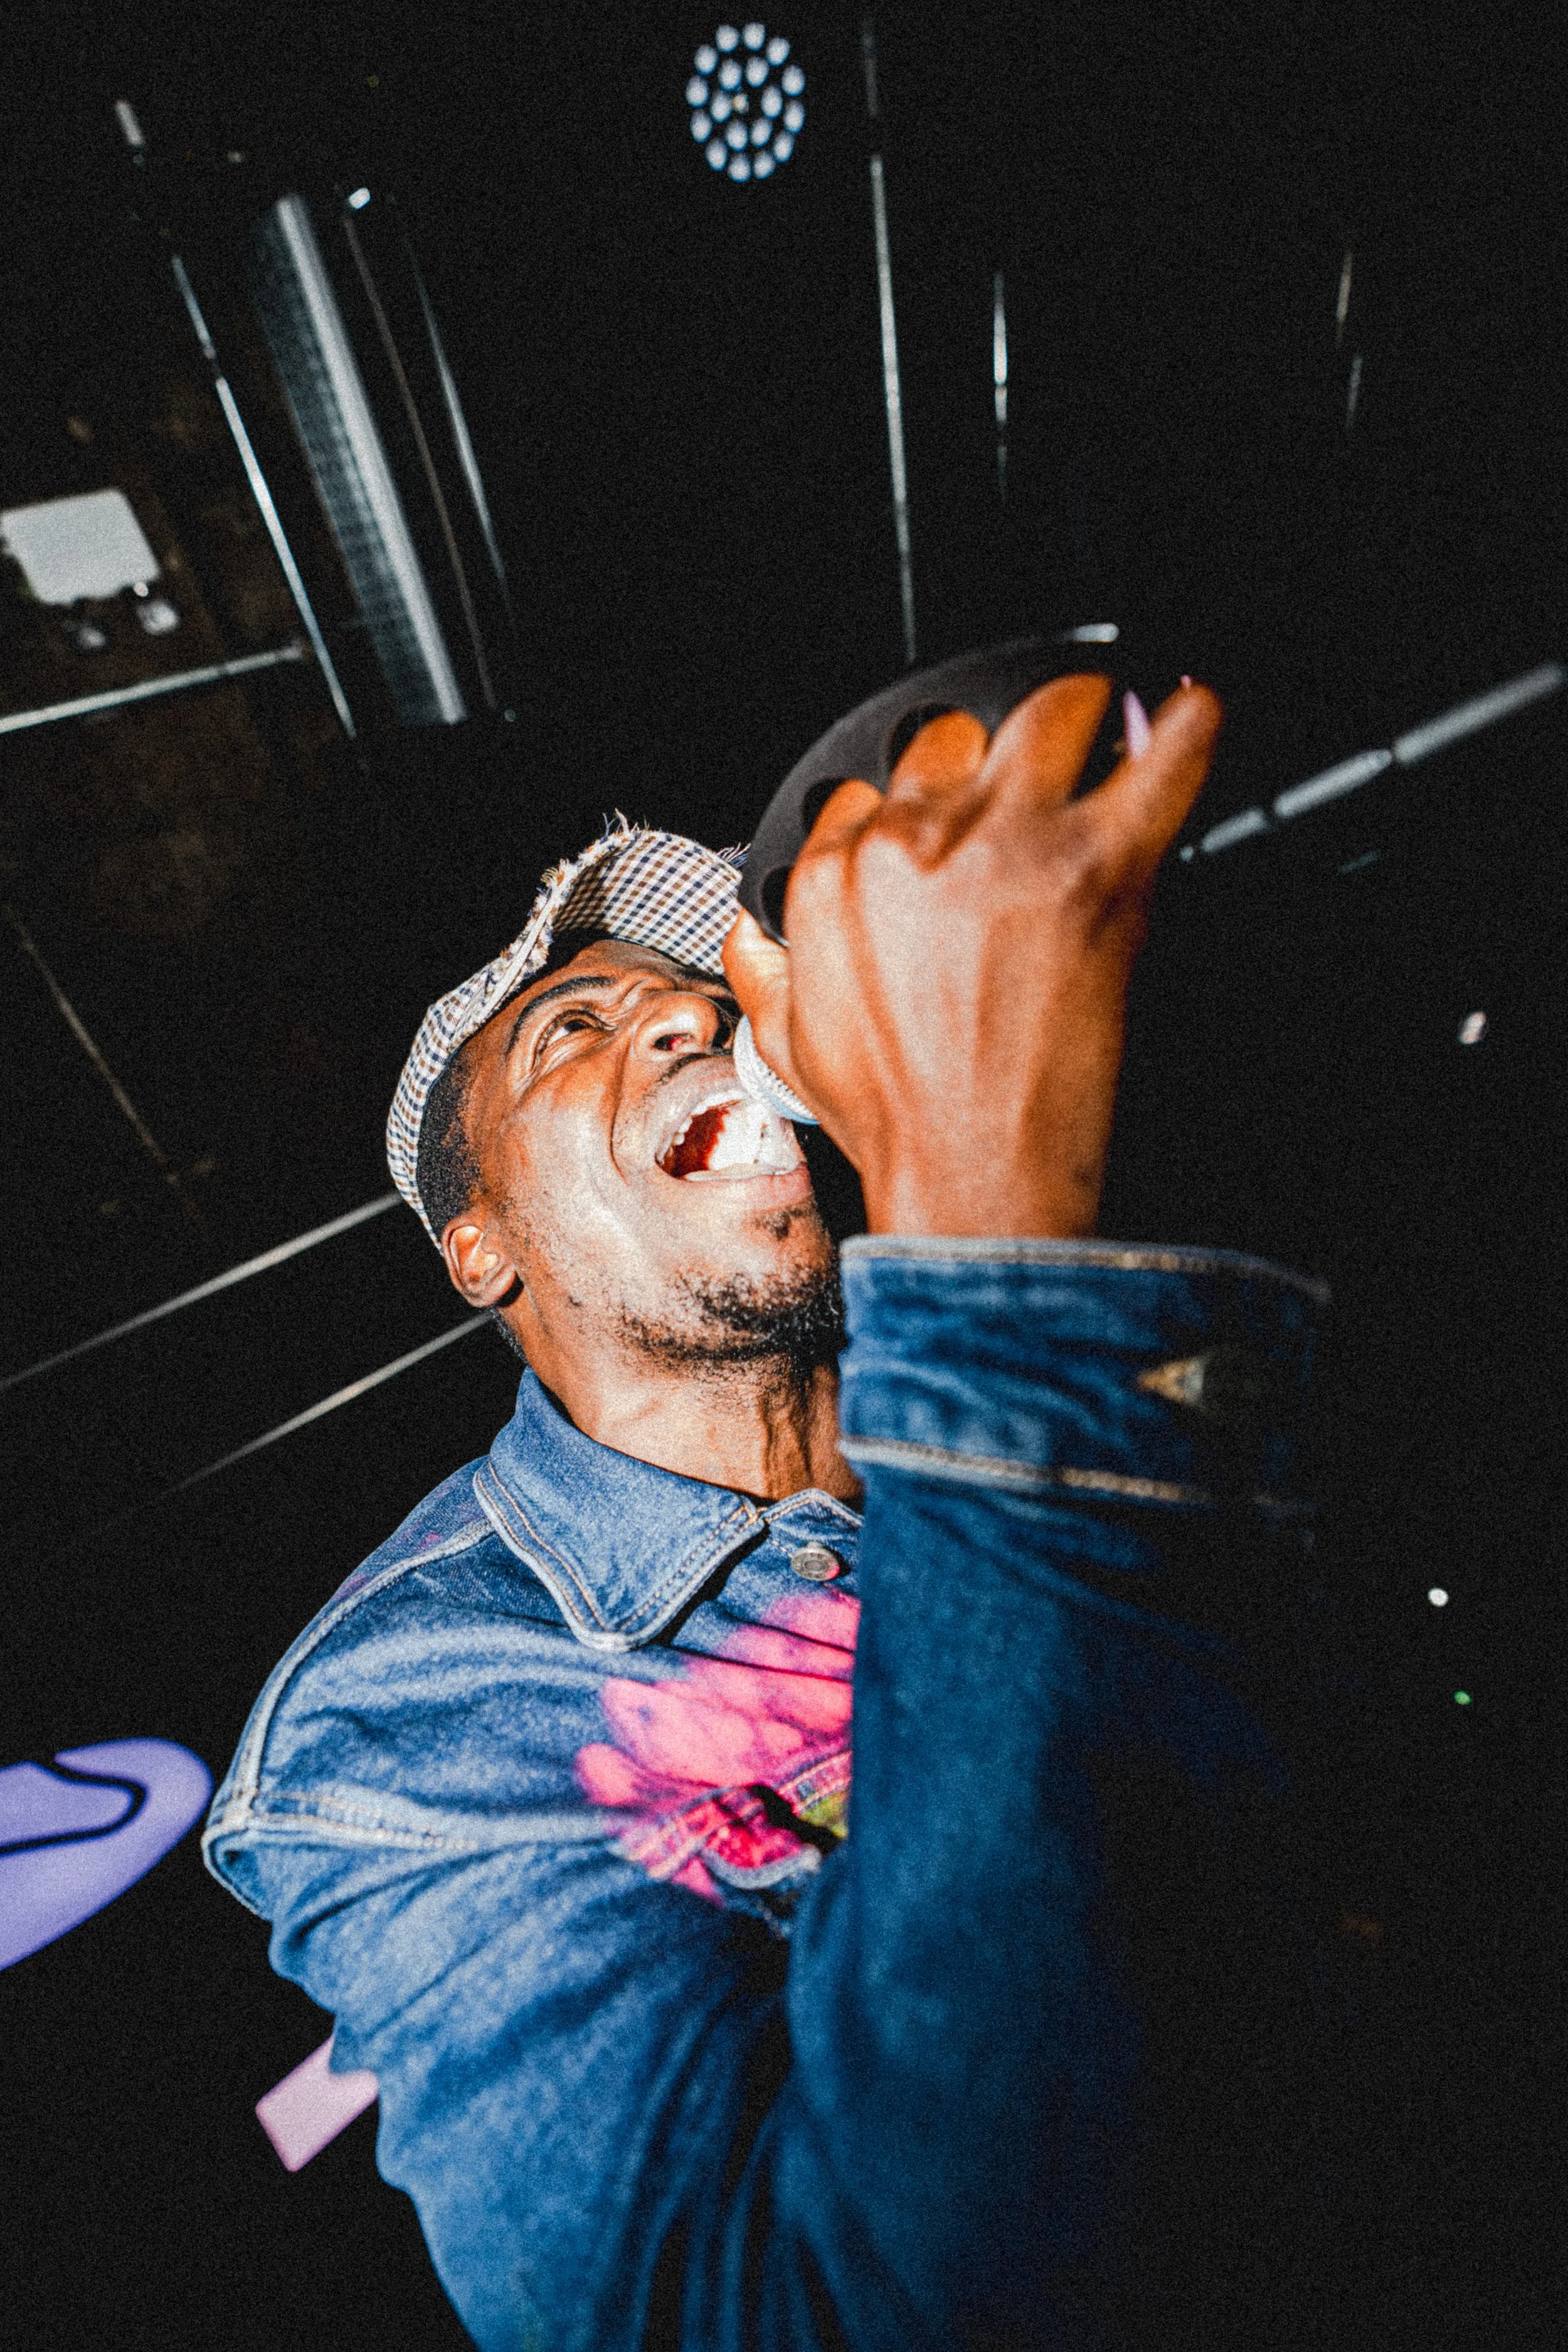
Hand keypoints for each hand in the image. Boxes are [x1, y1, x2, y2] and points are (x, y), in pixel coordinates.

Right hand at [723, 673, 1220, 1237]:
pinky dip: (1184, 724)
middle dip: (990, 751)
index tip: (956, 826)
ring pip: (1049, 711)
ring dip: (1081, 717)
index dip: (920, 804)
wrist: (972, 1176)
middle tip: (1029, 785)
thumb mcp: (784, 1047)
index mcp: (838, 874)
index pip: (871, 782)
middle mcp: (916, 842)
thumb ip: (759, 967)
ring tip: (1107, 737)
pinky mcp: (1098, 865)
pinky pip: (1161, 754)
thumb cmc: (897, 1121)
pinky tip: (1185, 718)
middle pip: (954, 732)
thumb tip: (753, 928)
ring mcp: (1008, 844)